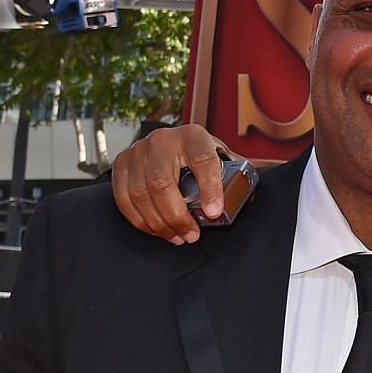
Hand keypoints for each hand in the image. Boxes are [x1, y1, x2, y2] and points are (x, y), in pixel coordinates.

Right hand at [111, 123, 225, 243]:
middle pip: (162, 182)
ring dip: (158, 222)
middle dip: (177, 216)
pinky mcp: (121, 163)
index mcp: (194, 135)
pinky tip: (156, 230)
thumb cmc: (201, 155)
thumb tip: (250, 195)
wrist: (171, 142)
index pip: (202, 160)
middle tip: (192, 236)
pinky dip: (139, 219)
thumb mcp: (221, 157)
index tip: (214, 213)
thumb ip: (235, 173)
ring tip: (177, 237)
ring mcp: (138, 150)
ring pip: (140, 193)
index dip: (209, 188)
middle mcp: (162, 139)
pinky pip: (123, 197)